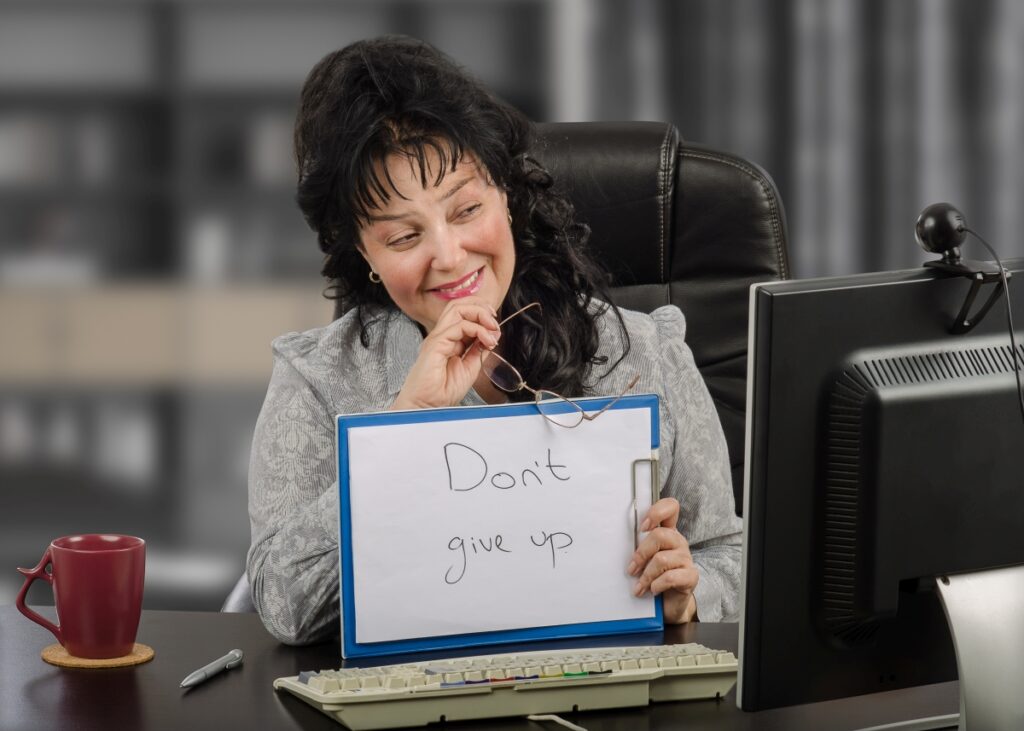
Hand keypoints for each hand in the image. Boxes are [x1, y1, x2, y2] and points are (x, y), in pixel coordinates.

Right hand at [390, 298, 500, 410]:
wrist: (427, 407)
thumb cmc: (442, 391)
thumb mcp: (470, 367)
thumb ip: (479, 350)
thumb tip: (492, 335)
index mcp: (448, 339)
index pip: (462, 313)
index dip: (481, 313)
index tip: (495, 325)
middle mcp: (441, 335)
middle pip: (458, 305)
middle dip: (480, 307)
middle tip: (494, 321)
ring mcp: (437, 338)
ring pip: (456, 309)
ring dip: (479, 314)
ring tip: (492, 329)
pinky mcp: (435, 344)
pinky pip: (458, 326)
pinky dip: (477, 330)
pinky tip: (486, 341)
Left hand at [626, 497, 698, 622]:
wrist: (669, 604)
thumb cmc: (653, 577)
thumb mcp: (644, 560)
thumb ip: (637, 547)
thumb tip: (615, 544)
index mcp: (667, 533)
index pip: (671, 507)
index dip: (657, 512)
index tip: (642, 527)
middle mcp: (678, 542)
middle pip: (660, 534)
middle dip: (641, 553)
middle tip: (631, 569)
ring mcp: (686, 559)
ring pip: (662, 559)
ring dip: (646, 575)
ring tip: (639, 587)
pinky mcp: (691, 576)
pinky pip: (671, 576)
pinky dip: (657, 584)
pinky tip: (653, 590)